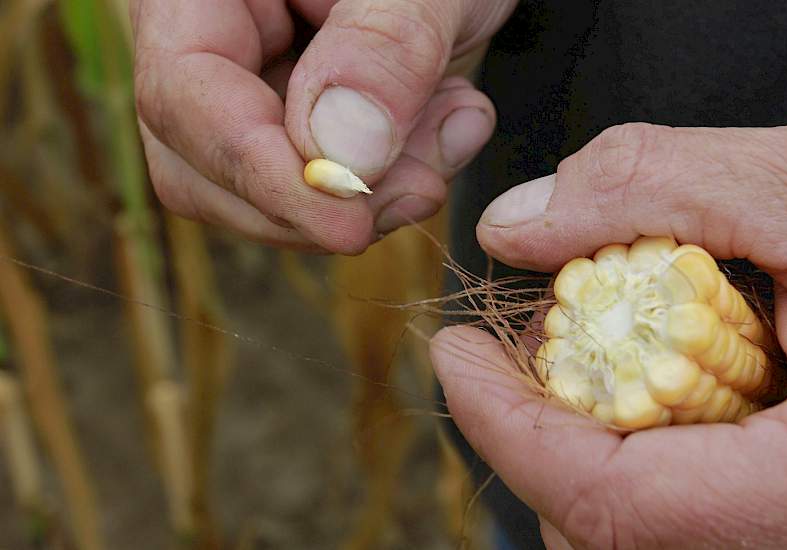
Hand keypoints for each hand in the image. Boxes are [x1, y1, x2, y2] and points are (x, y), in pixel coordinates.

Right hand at [131, 0, 515, 250]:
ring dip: (368, 197)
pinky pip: (321, 192)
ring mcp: (250, 87)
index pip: (181, 94)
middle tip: (423, 186)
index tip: (345, 223)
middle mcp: (209, 41)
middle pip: (201, 166)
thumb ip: (384, 48)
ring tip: (451, 133)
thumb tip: (336, 157)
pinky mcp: (299, 126)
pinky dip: (395, 182)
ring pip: (261, 196)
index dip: (258, 173)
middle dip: (317, 202)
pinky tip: (451, 128)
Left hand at [431, 123, 786, 548]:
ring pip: (650, 537)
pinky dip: (644, 455)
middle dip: (543, 437)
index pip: (615, 501)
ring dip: (588, 447)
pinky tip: (654, 385)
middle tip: (526, 342)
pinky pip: (696, 520)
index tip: (457, 355)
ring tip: (590, 353)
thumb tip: (520, 226)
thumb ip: (658, 187)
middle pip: (621, 537)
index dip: (509, 428)